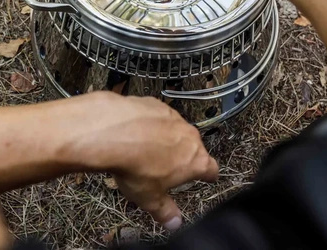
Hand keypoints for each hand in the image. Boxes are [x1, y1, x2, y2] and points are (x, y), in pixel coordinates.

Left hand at [73, 92, 218, 230]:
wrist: (114, 131)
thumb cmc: (135, 165)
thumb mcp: (149, 198)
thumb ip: (165, 211)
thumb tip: (174, 222)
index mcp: (194, 160)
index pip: (211, 169)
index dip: (208, 175)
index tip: (207, 176)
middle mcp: (188, 135)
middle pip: (193, 147)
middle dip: (183, 156)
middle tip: (167, 167)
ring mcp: (172, 117)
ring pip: (175, 129)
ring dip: (166, 138)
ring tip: (147, 149)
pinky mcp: (155, 104)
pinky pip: (157, 115)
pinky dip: (150, 122)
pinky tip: (135, 131)